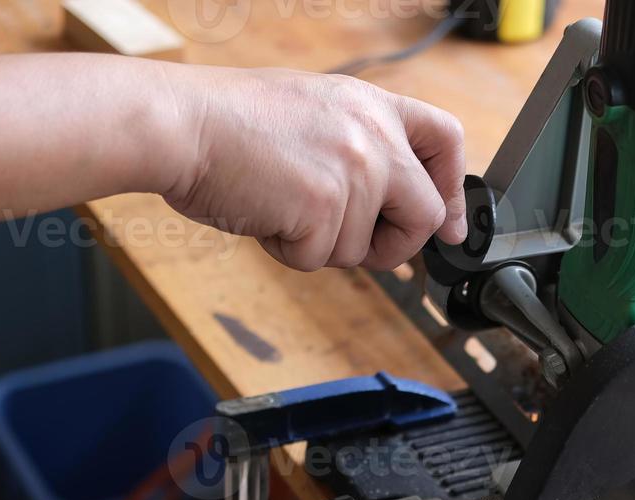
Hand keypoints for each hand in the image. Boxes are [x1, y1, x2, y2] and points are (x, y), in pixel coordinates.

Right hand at [161, 67, 466, 271]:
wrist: (182, 124)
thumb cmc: (230, 123)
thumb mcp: (314, 111)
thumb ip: (360, 149)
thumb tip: (392, 201)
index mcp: (372, 106)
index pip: (445, 138)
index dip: (453, 188)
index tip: (450, 224)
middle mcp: (373, 136)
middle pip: (426, 215)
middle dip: (396, 245)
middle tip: (357, 244)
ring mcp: (354, 173)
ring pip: (362, 250)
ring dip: (319, 245)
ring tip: (278, 202)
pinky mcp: (325, 208)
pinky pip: (319, 259)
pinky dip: (288, 251)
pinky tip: (263, 212)